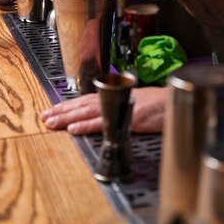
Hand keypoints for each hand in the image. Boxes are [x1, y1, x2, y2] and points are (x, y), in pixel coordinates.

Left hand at [40, 86, 167, 134]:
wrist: (178, 102)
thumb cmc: (160, 104)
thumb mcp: (136, 101)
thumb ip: (120, 104)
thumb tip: (104, 111)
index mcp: (118, 94)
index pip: (89, 99)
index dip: (70, 104)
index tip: (54, 109)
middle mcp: (117, 97)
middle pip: (84, 103)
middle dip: (63, 110)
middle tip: (45, 116)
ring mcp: (123, 107)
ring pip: (90, 111)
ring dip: (69, 117)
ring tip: (53, 122)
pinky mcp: (130, 118)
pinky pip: (105, 122)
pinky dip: (88, 125)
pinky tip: (75, 129)